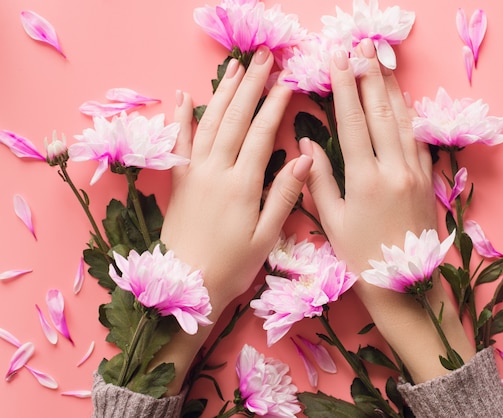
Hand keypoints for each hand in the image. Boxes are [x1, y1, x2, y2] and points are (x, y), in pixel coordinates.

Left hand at [155, 46, 311, 392]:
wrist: (186, 284)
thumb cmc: (233, 265)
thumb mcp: (267, 235)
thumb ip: (285, 194)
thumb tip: (304, 156)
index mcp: (241, 184)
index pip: (260, 134)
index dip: (274, 105)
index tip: (286, 82)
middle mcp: (215, 171)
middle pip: (234, 119)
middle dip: (251, 86)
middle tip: (264, 58)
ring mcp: (194, 173)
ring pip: (209, 123)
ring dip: (224, 93)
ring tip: (237, 67)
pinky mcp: (180, 181)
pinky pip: (179, 142)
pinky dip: (183, 117)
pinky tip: (188, 96)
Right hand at [307, 39, 473, 381]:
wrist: (406, 286)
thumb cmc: (361, 256)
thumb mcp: (332, 221)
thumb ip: (319, 180)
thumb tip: (306, 143)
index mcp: (365, 178)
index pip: (352, 121)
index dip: (344, 87)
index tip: (337, 59)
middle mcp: (394, 168)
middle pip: (380, 111)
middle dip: (369, 75)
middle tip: (362, 45)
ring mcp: (416, 172)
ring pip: (403, 120)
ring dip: (391, 88)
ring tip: (382, 60)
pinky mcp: (429, 180)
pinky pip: (419, 139)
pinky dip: (409, 116)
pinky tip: (403, 100)